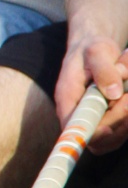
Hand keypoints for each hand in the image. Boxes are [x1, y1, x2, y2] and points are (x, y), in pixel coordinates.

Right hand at [55, 37, 127, 152]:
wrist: (96, 53)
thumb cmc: (92, 50)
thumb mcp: (96, 51)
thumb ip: (103, 69)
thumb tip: (114, 93)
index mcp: (66, 98)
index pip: (73, 126)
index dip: (89, 133)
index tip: (107, 128)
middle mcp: (78, 115)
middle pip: (98, 137)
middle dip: (118, 119)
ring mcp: (95, 121)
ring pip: (115, 136)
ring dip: (127, 117)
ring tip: (127, 85)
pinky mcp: (110, 122)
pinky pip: (124, 128)